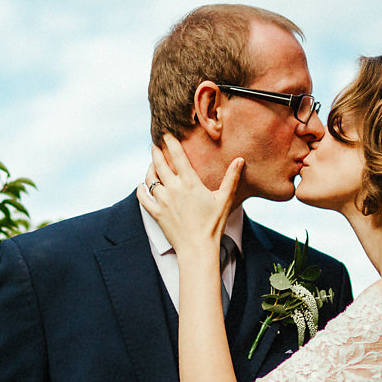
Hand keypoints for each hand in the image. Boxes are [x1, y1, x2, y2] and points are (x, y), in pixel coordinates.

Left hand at [136, 135, 243, 255]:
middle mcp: (173, 188)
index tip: (166, 134)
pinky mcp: (156, 213)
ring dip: (150, 169)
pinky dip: (141, 189)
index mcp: (190, 183)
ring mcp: (162, 201)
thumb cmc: (213, 224)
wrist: (197, 248)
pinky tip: (142, 186)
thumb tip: (240, 160)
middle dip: (156, 151)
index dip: (170, 142)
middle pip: (159, 163)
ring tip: (152, 164)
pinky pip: (143, 197)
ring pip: (150, 178)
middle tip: (155, 144)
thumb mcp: (224, 200)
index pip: (177, 155)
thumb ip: (231, 178)